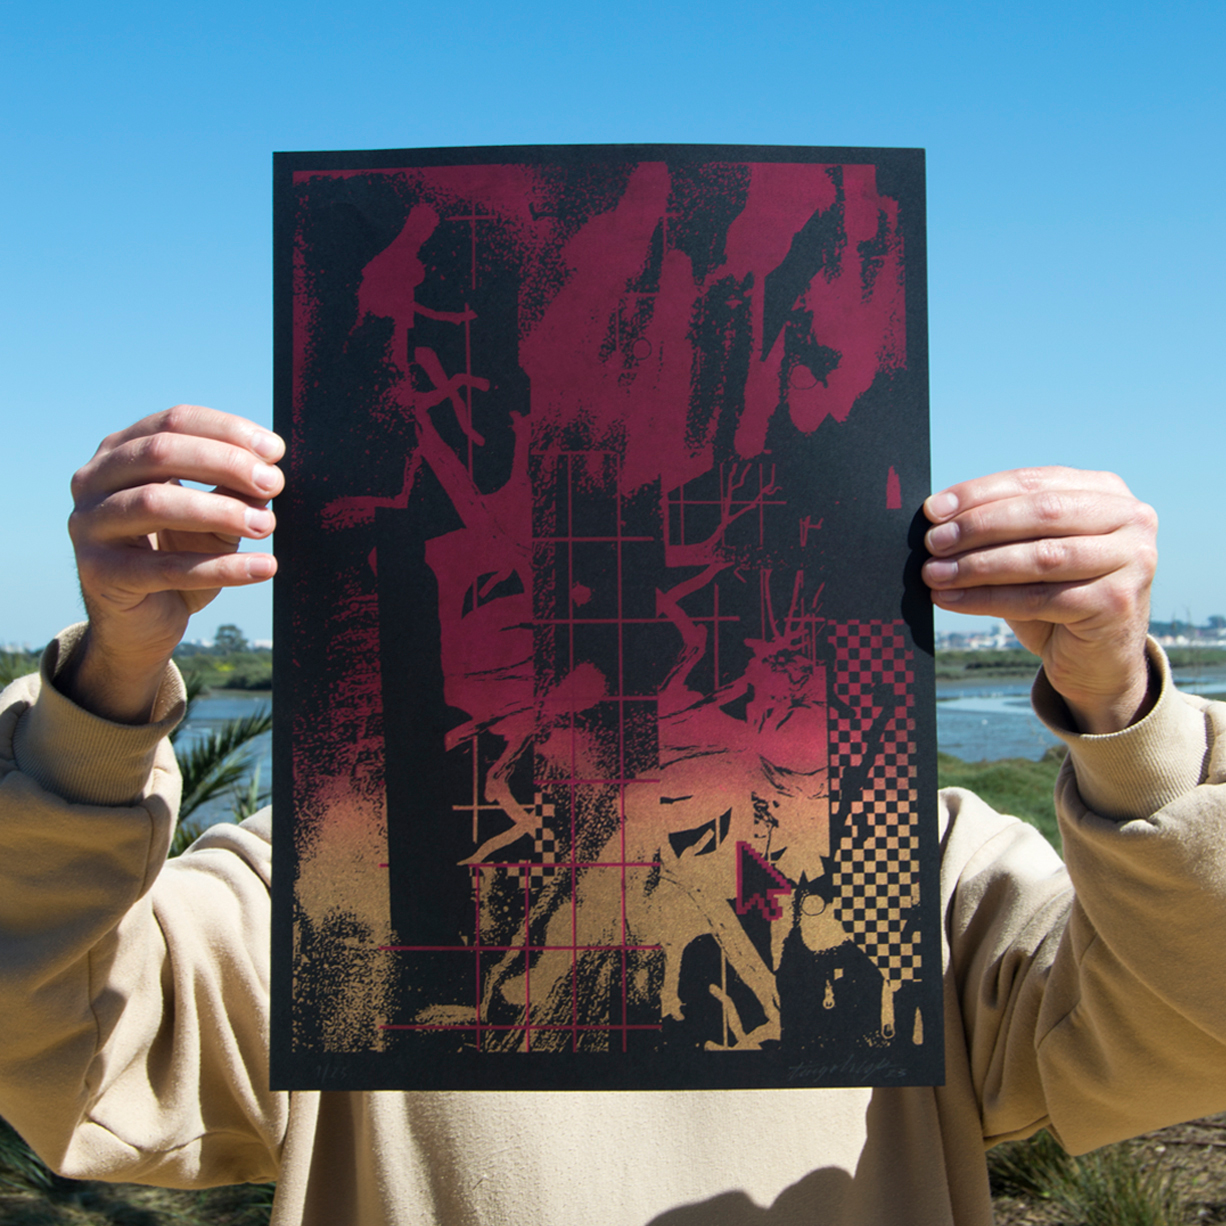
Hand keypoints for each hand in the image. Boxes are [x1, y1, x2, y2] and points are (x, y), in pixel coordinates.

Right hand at [63, 406, 284, 722]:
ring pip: (155, 503)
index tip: (275, 450)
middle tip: (274, 484)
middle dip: (226, 463)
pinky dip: (222, 568)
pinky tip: (264, 567)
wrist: (143, 620)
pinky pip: (166, 568)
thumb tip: (268, 474)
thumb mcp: (215, 515)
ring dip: (221, 511)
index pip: (175, 421)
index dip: (228, 430)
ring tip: (266, 525)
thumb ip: (234, 490)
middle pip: (161, 452)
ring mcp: (89, 525)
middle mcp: (94, 480)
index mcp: (121, 451)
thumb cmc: (179, 553)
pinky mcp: (100, 573)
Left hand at [922, 467, 1157, 734]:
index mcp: (1105, 491)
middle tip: (932, 543)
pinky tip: (950, 599)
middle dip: (977, 527)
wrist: (1096, 657)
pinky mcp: (1117, 603)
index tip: (932, 510)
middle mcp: (1131, 519)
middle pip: (1040, 514)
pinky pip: (1038, 599)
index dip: (978, 493)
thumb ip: (1001, 524)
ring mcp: (1133, 560)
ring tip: (933, 573)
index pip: (1033, 482)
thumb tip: (936, 516)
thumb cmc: (1056, 593)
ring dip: (977, 565)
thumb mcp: (1031, 548)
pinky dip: (986, 599)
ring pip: (1040, 557)